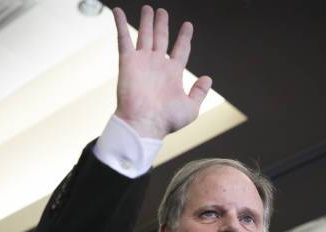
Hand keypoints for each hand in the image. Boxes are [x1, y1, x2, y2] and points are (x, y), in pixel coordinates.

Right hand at [112, 6, 212, 139]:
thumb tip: (207, 78)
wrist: (144, 125)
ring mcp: (142, 62)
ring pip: (145, 35)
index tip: (188, 26)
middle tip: (162, 11)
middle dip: (162, 24)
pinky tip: (118, 11)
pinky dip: (121, 24)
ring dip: (146, 21)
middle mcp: (157, 65)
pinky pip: (124, 38)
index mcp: (173, 74)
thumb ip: (199, 92)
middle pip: (161, 38)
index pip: (181, 50)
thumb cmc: (166, 121)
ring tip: (148, 8)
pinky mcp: (128, 62)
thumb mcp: (191, 108)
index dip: (184, 37)